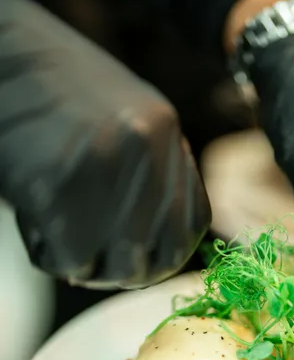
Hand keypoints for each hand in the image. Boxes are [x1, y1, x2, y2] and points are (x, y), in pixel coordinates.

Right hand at [0, 0, 210, 288]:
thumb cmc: (45, 88)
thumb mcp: (119, 117)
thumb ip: (146, 169)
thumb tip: (157, 235)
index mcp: (163, 131)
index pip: (194, 225)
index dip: (164, 254)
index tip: (135, 258)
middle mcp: (146, 150)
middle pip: (160, 256)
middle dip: (125, 271)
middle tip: (89, 261)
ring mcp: (106, 167)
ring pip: (117, 266)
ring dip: (85, 265)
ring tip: (56, 234)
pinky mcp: (59, 186)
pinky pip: (69, 259)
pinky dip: (47, 253)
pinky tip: (32, 223)